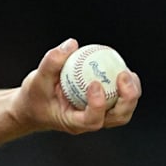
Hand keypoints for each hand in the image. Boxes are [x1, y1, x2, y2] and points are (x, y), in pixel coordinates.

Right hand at [13, 38, 140, 134]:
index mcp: (73, 122)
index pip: (92, 120)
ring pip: (124, 111)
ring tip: (126, 73)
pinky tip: (120, 69)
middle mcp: (89, 122)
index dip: (98, 104)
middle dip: (127, 98)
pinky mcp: (104, 107)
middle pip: (118, 117)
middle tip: (123, 75)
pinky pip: (121, 99)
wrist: (34, 106)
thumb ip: (52, 62)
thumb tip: (71, 44)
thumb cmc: (34, 96)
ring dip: (131, 93)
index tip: (94, 83)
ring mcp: (99, 116)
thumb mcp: (36, 80)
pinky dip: (125, 86)